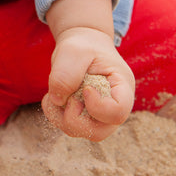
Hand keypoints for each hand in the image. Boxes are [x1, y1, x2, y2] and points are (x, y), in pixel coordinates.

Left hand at [41, 26, 134, 140]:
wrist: (82, 43)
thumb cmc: (83, 45)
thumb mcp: (74, 51)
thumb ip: (66, 74)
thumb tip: (58, 101)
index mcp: (122, 87)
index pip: (118, 112)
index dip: (97, 106)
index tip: (85, 88)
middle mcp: (114, 106)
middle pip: (99, 131)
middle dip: (74, 118)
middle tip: (67, 95)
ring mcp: (100, 114)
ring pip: (82, 132)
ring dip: (61, 116)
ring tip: (56, 92)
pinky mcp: (85, 116)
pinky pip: (69, 127)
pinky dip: (55, 114)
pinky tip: (53, 96)